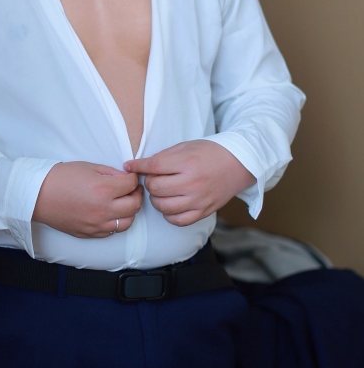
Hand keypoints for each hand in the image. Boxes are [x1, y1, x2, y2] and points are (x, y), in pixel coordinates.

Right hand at [33, 162, 142, 237]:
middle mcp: (103, 210)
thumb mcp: (88, 167)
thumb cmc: (59, 178)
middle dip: (136, 194)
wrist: (37, 195)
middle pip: (135, 205)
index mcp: (103, 190)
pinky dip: (115, 222)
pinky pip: (112, 232)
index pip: (131, 185)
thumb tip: (125, 178)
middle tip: (131, 188)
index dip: (133, 178)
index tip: (129, 176)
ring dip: (129, 211)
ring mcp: (97, 225)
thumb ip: (110, 173)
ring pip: (127, 222)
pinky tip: (109, 213)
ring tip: (122, 202)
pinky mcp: (89, 234)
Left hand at [123, 140, 254, 226]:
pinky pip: (177, 220)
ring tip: (162, 191)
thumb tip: (135, 166)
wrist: (238, 164)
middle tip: (155, 177)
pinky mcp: (203, 212)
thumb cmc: (209, 153)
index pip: (153, 167)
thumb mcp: (185, 147)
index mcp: (187, 163)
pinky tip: (171, 204)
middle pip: (155, 188)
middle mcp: (192, 183)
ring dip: (156, 199)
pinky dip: (169, 214)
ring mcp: (198, 200)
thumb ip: (161, 157)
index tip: (130, 166)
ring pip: (163, 206)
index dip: (138, 166)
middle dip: (150, 182)